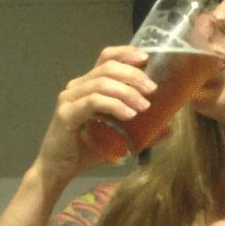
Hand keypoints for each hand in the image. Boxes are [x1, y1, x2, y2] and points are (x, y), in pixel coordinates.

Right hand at [33, 45, 159, 184]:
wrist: (57, 171)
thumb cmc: (84, 153)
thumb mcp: (116, 138)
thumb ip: (139, 131)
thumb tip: (167, 129)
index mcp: (87, 86)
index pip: (106, 58)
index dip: (126, 53)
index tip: (146, 59)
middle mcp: (76, 87)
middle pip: (108, 67)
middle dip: (133, 75)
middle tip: (152, 90)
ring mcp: (69, 98)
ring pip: (102, 83)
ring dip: (127, 92)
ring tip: (144, 106)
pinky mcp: (66, 113)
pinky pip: (94, 101)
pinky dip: (114, 105)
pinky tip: (128, 115)